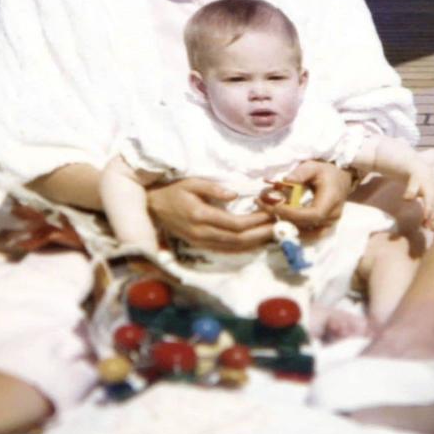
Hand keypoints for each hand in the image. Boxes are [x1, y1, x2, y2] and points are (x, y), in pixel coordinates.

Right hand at [146, 177, 273, 250]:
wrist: (154, 208)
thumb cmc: (174, 192)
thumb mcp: (191, 183)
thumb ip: (213, 189)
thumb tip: (235, 195)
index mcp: (200, 216)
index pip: (234, 224)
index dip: (255, 221)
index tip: (270, 213)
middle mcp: (202, 233)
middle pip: (238, 239)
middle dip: (261, 234)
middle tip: (279, 227)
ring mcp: (201, 242)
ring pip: (234, 247)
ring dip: (255, 242)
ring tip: (273, 234)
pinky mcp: (201, 246)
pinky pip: (226, 249)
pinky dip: (244, 247)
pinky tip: (256, 242)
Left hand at [265, 160, 352, 231]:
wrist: (341, 180)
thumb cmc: (326, 172)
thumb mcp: (314, 166)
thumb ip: (301, 172)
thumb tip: (286, 180)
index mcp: (331, 201)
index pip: (313, 214)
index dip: (293, 214)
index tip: (274, 207)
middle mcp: (332, 216)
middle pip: (307, 226)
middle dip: (284, 219)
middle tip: (264, 208)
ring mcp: (329, 224)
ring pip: (307, 234)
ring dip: (287, 226)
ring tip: (270, 215)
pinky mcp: (324, 227)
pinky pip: (308, 234)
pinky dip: (294, 229)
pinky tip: (280, 220)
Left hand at [404, 166, 433, 230]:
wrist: (424, 174)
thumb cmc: (416, 180)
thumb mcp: (412, 182)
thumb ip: (410, 190)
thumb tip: (407, 198)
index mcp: (431, 191)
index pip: (431, 204)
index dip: (428, 212)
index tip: (425, 221)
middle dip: (433, 220)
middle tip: (427, 228)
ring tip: (432, 229)